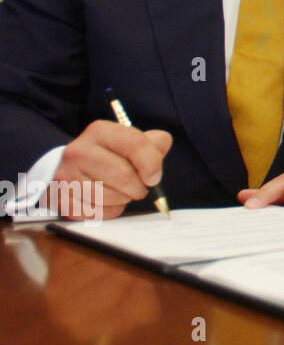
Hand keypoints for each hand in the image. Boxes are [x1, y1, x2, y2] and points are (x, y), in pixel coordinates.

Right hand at [52, 120, 171, 219]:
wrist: (69, 170)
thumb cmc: (109, 156)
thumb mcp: (130, 142)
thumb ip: (152, 143)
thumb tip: (161, 145)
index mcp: (99, 131)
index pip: (135, 143)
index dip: (152, 163)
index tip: (154, 177)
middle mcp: (78, 151)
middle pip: (124, 176)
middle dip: (139, 187)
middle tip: (138, 187)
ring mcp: (65, 177)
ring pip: (112, 197)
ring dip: (124, 199)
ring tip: (119, 192)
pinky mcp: (61, 201)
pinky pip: (98, 213)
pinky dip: (110, 211)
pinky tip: (105, 201)